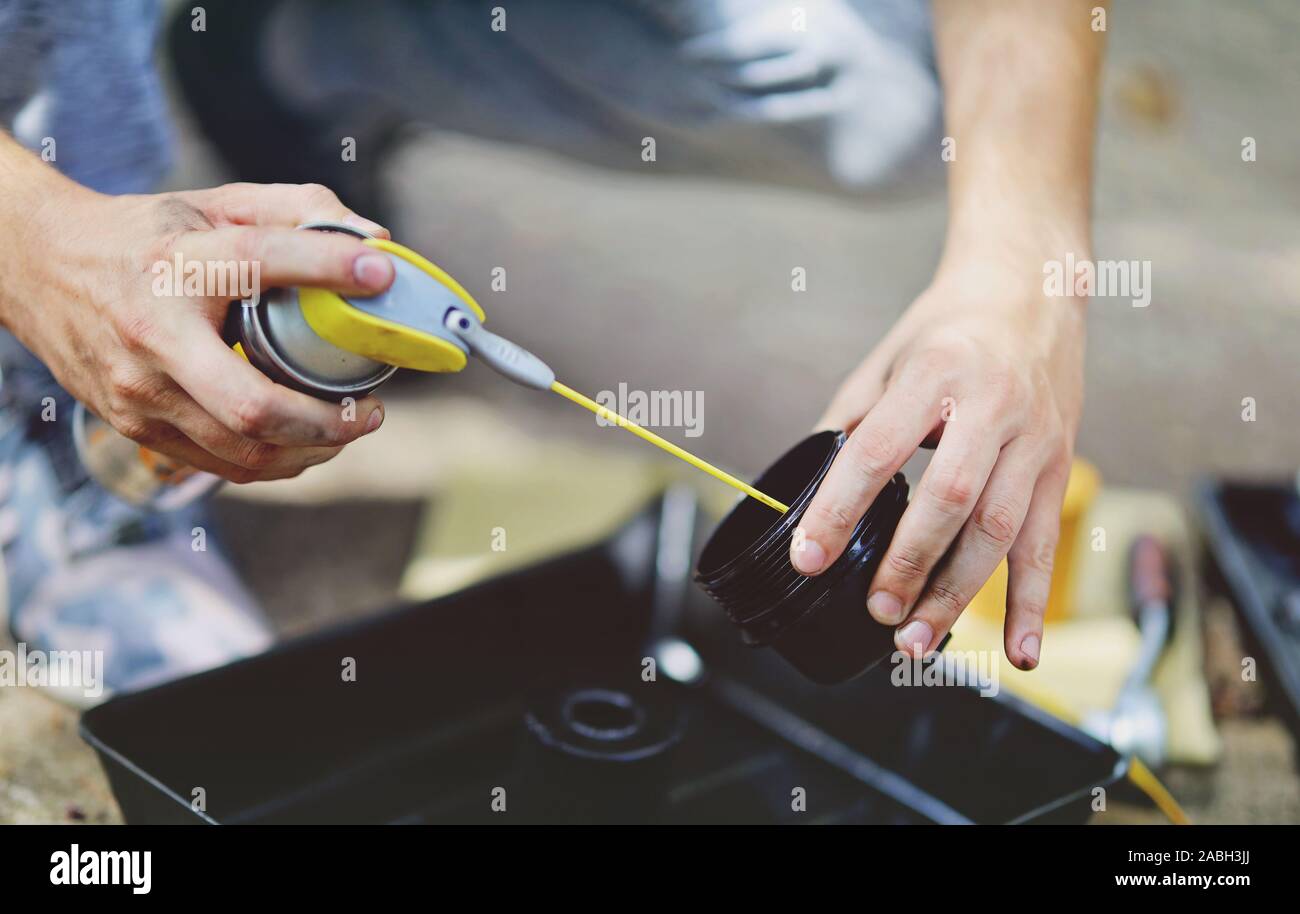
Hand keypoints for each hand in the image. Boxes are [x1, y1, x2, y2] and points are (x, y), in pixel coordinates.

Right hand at [4, 177, 395, 482]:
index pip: (260, 260)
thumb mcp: (211, 204)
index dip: (327, 266)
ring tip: (349, 429)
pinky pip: (219, 464)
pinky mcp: (133, 426)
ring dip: (311, 451)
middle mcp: (153, 335)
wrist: (35, 267)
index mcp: (175, 265)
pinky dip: (274, 461)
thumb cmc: (142, 238)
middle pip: (252, 405)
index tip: (380, 275)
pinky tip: (305, 444)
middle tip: (372, 412)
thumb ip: (293, 210)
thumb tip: (374, 237)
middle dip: (328, 421)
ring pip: (241, 451)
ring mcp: (138, 391)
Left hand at [791, 259, 1085, 668]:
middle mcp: (991, 407)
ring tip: (918, 639)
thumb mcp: (887, 358)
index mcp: (934, 374)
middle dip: (908, 563)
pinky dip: (1032, 604)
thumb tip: (807, 489)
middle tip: (875, 611)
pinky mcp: (1059, 467)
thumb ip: (850, 421)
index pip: (877, 451)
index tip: (808, 556)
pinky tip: (1019, 651)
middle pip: (950, 499)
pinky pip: (1045, 544)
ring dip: (958, 593)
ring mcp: (1033, 440)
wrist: (1033, 288)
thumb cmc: (948, 327)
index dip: (839, 509)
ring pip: (1000, 530)